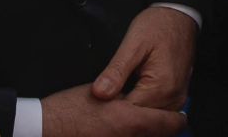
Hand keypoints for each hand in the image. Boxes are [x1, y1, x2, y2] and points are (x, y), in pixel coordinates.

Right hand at [41, 83, 185, 136]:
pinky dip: (133, 136)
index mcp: (133, 121)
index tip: (181, 115)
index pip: (169, 124)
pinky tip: (125, 130)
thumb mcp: (106, 94)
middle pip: (158, 136)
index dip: (178, 119)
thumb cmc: (72, 108)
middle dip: (162, 127)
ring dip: (148, 132)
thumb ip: (130, 97)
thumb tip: (147, 101)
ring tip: (145, 121)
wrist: (47, 128)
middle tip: (166, 118)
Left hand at [92, 6, 197, 109]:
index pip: (130, 113)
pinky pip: (156, 111)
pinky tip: (130, 94)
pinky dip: (142, 106)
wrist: (179, 16)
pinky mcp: (176, 97)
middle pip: (140, 119)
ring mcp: (177, 99)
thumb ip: (116, 70)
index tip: (98, 96)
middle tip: (106, 91)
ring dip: (132, 110)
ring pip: (148, 118)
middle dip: (121, 110)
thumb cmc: (157, 25)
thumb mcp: (133, 43)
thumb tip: (99, 93)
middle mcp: (173, 98)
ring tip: (118, 91)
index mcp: (161, 87)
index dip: (110, 108)